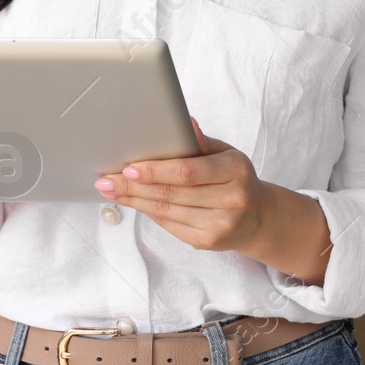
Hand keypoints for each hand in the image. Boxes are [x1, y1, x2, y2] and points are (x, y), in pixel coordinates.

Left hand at [94, 117, 270, 252]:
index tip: (129, 167)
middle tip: (107, 180)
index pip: (187, 171)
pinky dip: (148, 212)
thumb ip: (202, 142)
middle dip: (133, 186)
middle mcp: (231, 200)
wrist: (258, 217)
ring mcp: (219, 225)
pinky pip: (169, 225)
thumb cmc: (236, 178)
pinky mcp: (207, 241)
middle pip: (171, 193)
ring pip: (166, 211)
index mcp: (235, 171)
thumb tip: (184, 122)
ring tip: (112, 191)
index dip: (155, 171)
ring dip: (134, 200)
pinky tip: (133, 202)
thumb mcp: (226, 153)